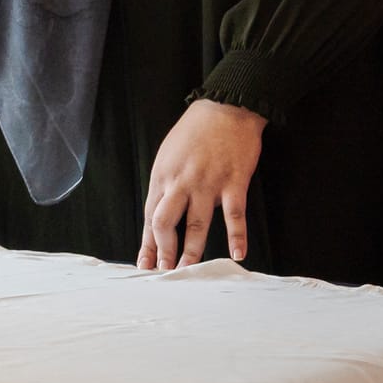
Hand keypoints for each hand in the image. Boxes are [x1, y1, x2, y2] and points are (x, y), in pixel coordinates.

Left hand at [138, 99, 264, 270]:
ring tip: (188, 271)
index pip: (150, 216)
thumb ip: (165, 183)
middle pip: (165, 224)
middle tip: (164, 273)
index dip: (147, 242)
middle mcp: (181, 182)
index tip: (144, 263)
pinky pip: (234, 215)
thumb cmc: (195, 131)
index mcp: (162, 175)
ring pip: (196, 225)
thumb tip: (160, 211)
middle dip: (163, 251)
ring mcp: (207, 183)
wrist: (226, 109)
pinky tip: (237, 254)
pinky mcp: (233, 182)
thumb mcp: (168, 154)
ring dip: (192, 251)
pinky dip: (237, 236)